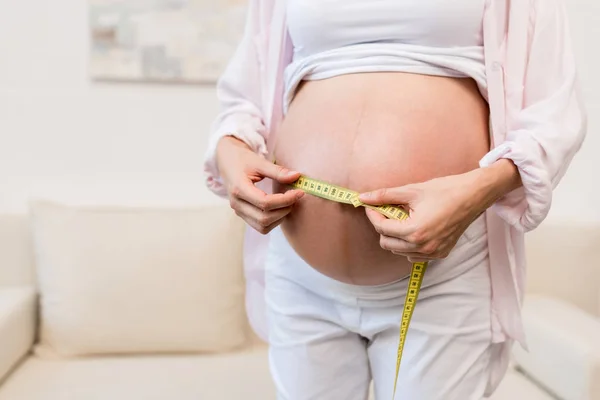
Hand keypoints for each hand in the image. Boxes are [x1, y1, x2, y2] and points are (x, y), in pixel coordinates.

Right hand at [216, 136, 303, 233]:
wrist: (227, 162)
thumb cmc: (243, 160)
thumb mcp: (259, 162)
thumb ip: (278, 171)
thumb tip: (297, 176)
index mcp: (239, 189)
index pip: (265, 203)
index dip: (285, 200)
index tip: (299, 192)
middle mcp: (236, 204)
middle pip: (264, 218)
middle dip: (284, 210)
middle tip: (295, 197)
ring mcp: (239, 211)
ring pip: (263, 226)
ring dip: (280, 218)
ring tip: (288, 203)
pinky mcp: (243, 215)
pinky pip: (260, 226)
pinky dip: (274, 221)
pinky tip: (280, 208)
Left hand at [358, 171, 488, 262]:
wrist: (473, 195)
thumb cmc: (444, 190)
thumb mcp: (411, 191)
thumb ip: (384, 196)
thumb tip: (363, 197)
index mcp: (414, 231)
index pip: (382, 228)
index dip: (373, 215)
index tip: (371, 205)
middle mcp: (423, 247)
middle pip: (387, 243)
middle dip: (383, 226)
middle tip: (389, 211)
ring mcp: (432, 253)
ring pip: (399, 251)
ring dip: (396, 236)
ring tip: (405, 218)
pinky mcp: (440, 254)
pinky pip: (414, 255)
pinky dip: (409, 244)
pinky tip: (415, 228)